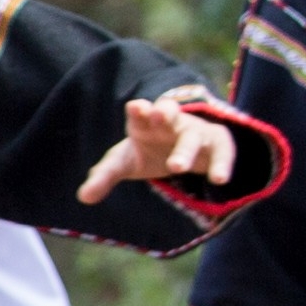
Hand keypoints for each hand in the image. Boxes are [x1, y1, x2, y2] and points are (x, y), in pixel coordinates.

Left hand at [75, 92, 241, 204]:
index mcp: (144, 122)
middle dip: (164, 113)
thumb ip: (104, 177)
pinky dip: (221, 163)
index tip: (136, 108)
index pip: (140, 113)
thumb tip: (83, 198)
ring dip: (186, 149)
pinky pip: (222, 151)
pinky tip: (219, 180)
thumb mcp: (124, 163)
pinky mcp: (216, 144)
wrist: (181, 150)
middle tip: (159, 118)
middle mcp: (170, 123)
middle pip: (169, 113)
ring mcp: (194, 132)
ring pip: (192, 136)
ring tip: (177, 168)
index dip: (139, 110)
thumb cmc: (147, 151)